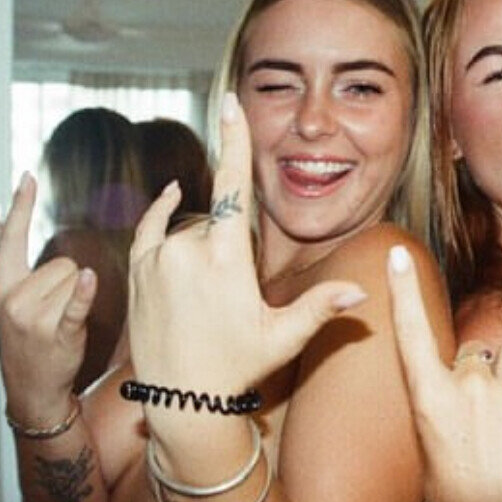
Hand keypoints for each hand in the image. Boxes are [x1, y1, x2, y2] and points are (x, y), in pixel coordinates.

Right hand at [0, 175, 95, 423]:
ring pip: (76, 280)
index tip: (27, 176)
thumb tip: (21, 230)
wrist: (31, 387)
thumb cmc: (31, 339)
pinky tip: (90, 280)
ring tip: (62, 323)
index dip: (20, 205)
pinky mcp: (56, 332)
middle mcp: (11, 297)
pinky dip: (84, 294)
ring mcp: (32, 316)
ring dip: (78, 298)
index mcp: (0, 285)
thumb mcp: (16, 302)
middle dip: (67, 283)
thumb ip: (25, 272)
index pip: (11, 238)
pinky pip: (76, 303)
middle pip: (62, 262)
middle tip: (55, 312)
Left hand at [126, 94, 365, 433]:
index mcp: (227, 260)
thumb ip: (321, 308)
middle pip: (221, 221)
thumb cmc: (237, 368)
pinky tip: (175, 194)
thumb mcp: (284, 337)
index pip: (235, 187)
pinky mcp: (139, 268)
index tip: (230, 102)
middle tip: (234, 298)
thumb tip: (363, 293)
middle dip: (234, 246)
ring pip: (193, 230)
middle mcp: (188, 250)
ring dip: (206, 247)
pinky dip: (165, 209)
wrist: (178, 400)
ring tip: (209, 299)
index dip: (235, 141)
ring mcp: (159, 257)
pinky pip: (153, 225)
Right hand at [387, 244, 501, 501]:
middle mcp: (469, 387)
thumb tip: (464, 366)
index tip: (400, 252)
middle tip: (483, 426)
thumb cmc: (454, 488)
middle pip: (476, 352)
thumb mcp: (428, 438)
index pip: (412, 334)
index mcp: (429, 397)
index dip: (402, 292)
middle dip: (481, 378)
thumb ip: (441, 393)